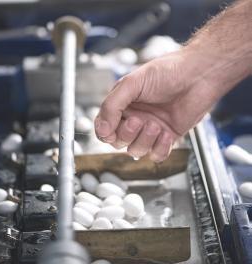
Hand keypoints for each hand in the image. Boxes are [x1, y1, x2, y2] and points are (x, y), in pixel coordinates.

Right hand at [94, 49, 229, 161]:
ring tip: (156, 124)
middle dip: (127, 135)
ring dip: (145, 140)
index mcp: (123, 106)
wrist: (199, 75)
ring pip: (136, 151)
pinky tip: (166, 133)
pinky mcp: (167, 137)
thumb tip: (103, 129)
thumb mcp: (132, 83)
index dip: (105, 133)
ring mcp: (150, 129)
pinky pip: (156, 155)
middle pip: (119, 142)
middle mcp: (135, 119)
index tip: (111, 131)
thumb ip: (113, 105)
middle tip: (139, 120)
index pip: (105, 128)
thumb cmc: (168, 72)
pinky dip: (160, 148)